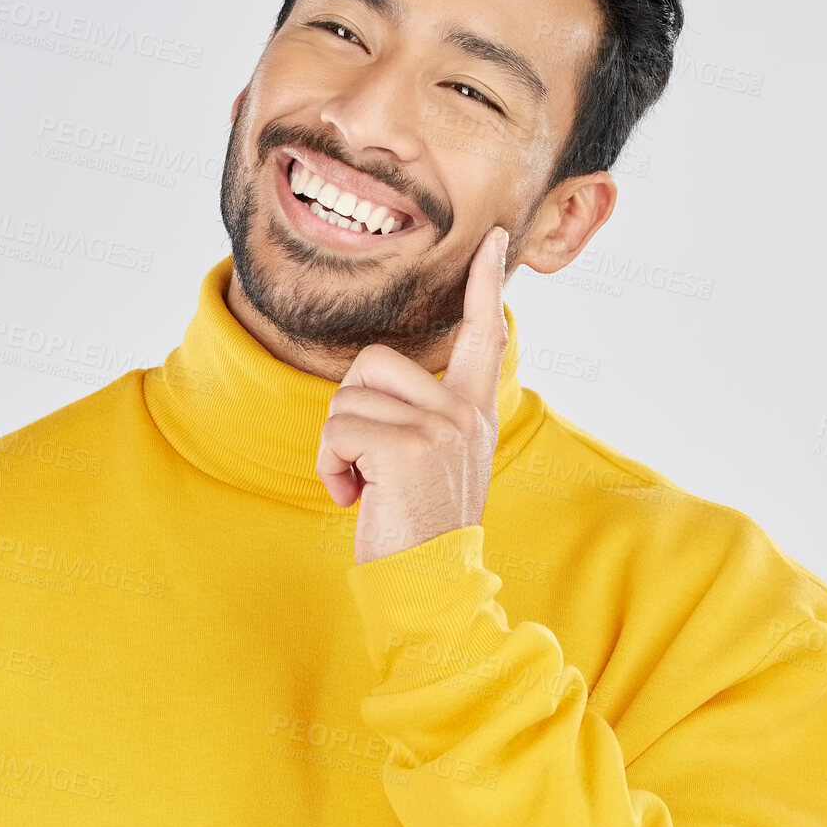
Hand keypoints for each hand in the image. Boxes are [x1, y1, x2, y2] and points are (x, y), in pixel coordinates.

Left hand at [316, 225, 509, 564]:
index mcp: (473, 412)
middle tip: (369, 465)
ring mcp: (438, 426)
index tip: (496, 240)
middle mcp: (463, 412)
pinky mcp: (406, 447)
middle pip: (372, 363)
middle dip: (350, 412)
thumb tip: (381, 383)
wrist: (432, 586)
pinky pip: (337, 431)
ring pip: (346, 400)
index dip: (485, 285)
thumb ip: (426, 418)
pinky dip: (331, 469)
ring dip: (339, 448)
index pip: (483, 335)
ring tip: (366, 488)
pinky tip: (355, 499)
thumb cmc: (420, 529)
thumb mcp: (438, 464)